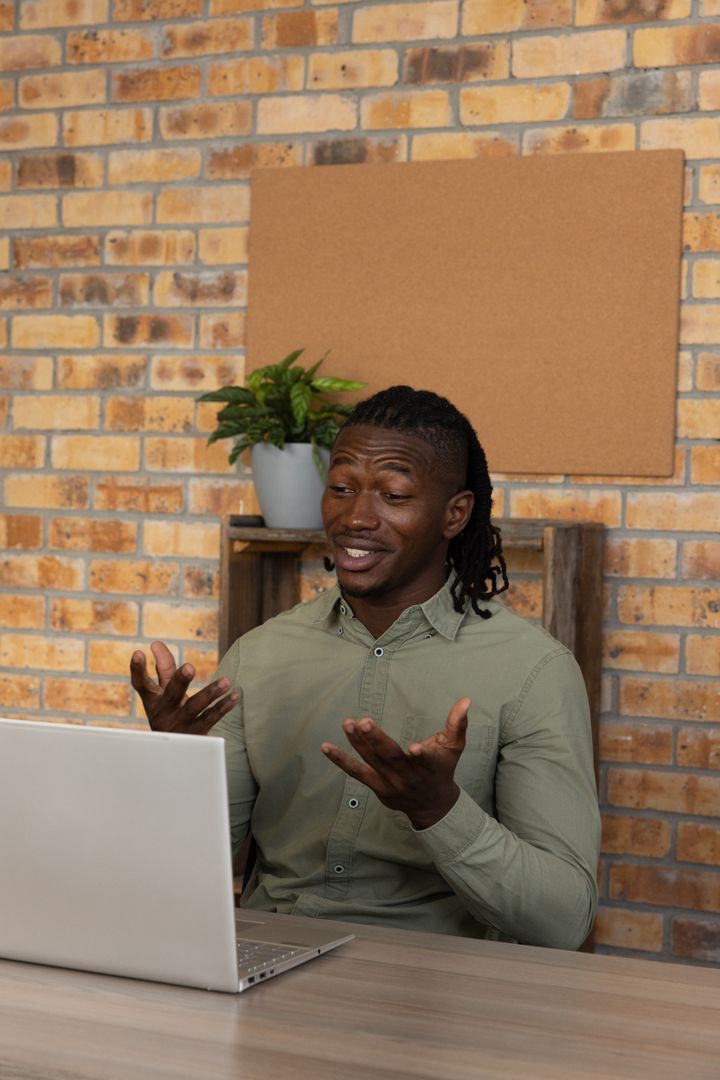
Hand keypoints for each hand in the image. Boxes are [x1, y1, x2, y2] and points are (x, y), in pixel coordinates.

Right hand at [130, 641, 238, 734]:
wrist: (171, 754)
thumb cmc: (167, 715)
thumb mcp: (160, 694)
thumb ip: (162, 669)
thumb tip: (157, 643)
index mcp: (153, 700)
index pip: (142, 684)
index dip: (137, 669)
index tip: (138, 652)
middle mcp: (164, 712)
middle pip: (172, 694)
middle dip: (180, 680)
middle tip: (190, 667)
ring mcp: (180, 723)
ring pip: (195, 707)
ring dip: (210, 693)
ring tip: (226, 681)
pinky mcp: (196, 732)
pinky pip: (211, 718)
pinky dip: (223, 707)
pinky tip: (234, 696)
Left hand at [321, 697, 470, 829]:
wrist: (432, 806)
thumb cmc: (442, 769)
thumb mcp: (453, 748)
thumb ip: (457, 724)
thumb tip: (466, 700)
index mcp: (430, 766)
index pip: (427, 760)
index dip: (422, 754)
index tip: (416, 748)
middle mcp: (409, 776)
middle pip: (392, 758)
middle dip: (377, 741)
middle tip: (364, 722)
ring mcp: (391, 783)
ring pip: (372, 762)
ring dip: (358, 744)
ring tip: (347, 723)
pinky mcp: (377, 787)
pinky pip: (356, 773)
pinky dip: (341, 760)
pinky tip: (325, 747)